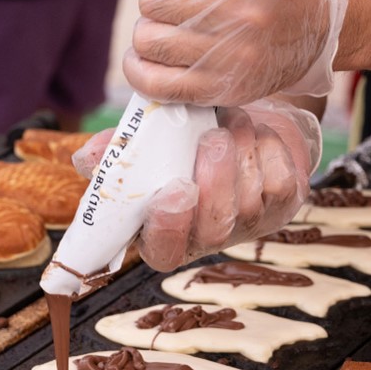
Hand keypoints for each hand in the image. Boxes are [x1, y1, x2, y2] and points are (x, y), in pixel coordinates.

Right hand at [73, 96, 320, 270]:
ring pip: (249, 201)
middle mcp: (208, 235)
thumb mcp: (149, 141)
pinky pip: (280, 182)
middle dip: (215, 182)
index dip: (169, 229)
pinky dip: (268, 149)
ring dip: (240, 152)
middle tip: (212, 138)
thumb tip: (86, 158)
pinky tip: (256, 134)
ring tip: (230, 121)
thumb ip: (119, 151)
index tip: (175, 190)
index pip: (164, 251)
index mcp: (167, 229)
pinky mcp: (284, 205)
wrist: (244, 118)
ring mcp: (250, 224)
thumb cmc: (187, 137)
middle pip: (213, 230)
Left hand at [118, 0, 349, 105]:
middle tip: (186, 3)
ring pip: (147, 41)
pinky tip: (155, 59)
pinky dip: (141, 70)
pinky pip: (153, 83)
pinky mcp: (221, 90)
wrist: (320, 27)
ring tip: (176, 29)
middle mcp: (241, 15)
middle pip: (152, 2)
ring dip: (152, 33)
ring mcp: (231, 57)